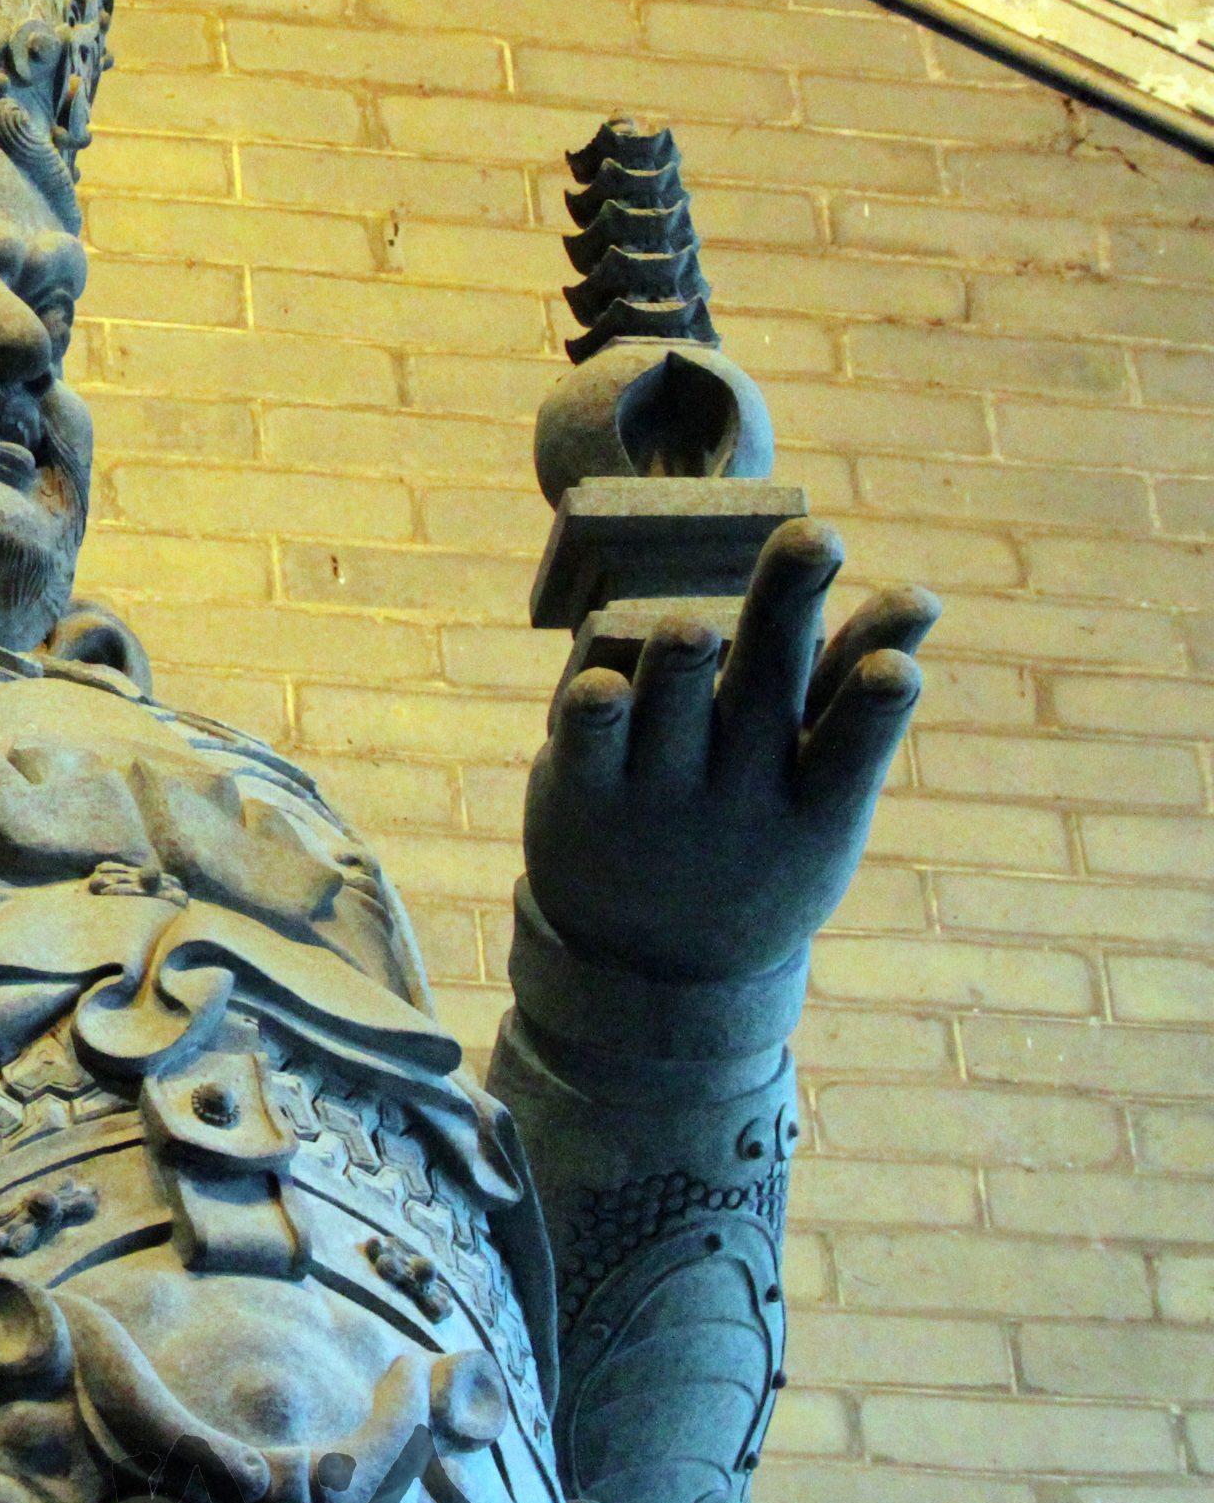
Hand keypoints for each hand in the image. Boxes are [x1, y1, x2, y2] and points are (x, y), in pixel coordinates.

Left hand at [522, 519, 934, 980]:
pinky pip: (585, 742)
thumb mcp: (817, 793)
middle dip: (789, 608)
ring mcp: (659, 794)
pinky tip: (595, 682)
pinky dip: (590, 711)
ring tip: (694, 626)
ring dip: (682, 668)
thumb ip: (853, 691)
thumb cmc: (756, 844)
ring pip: (671, 712)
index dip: (878, 699)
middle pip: (766, 691)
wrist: (651, 967)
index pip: (854, 743)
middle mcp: (740, 793)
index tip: (908, 651)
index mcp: (813, 799)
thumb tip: (920, 598)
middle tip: (816, 536)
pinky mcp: (583, 789)